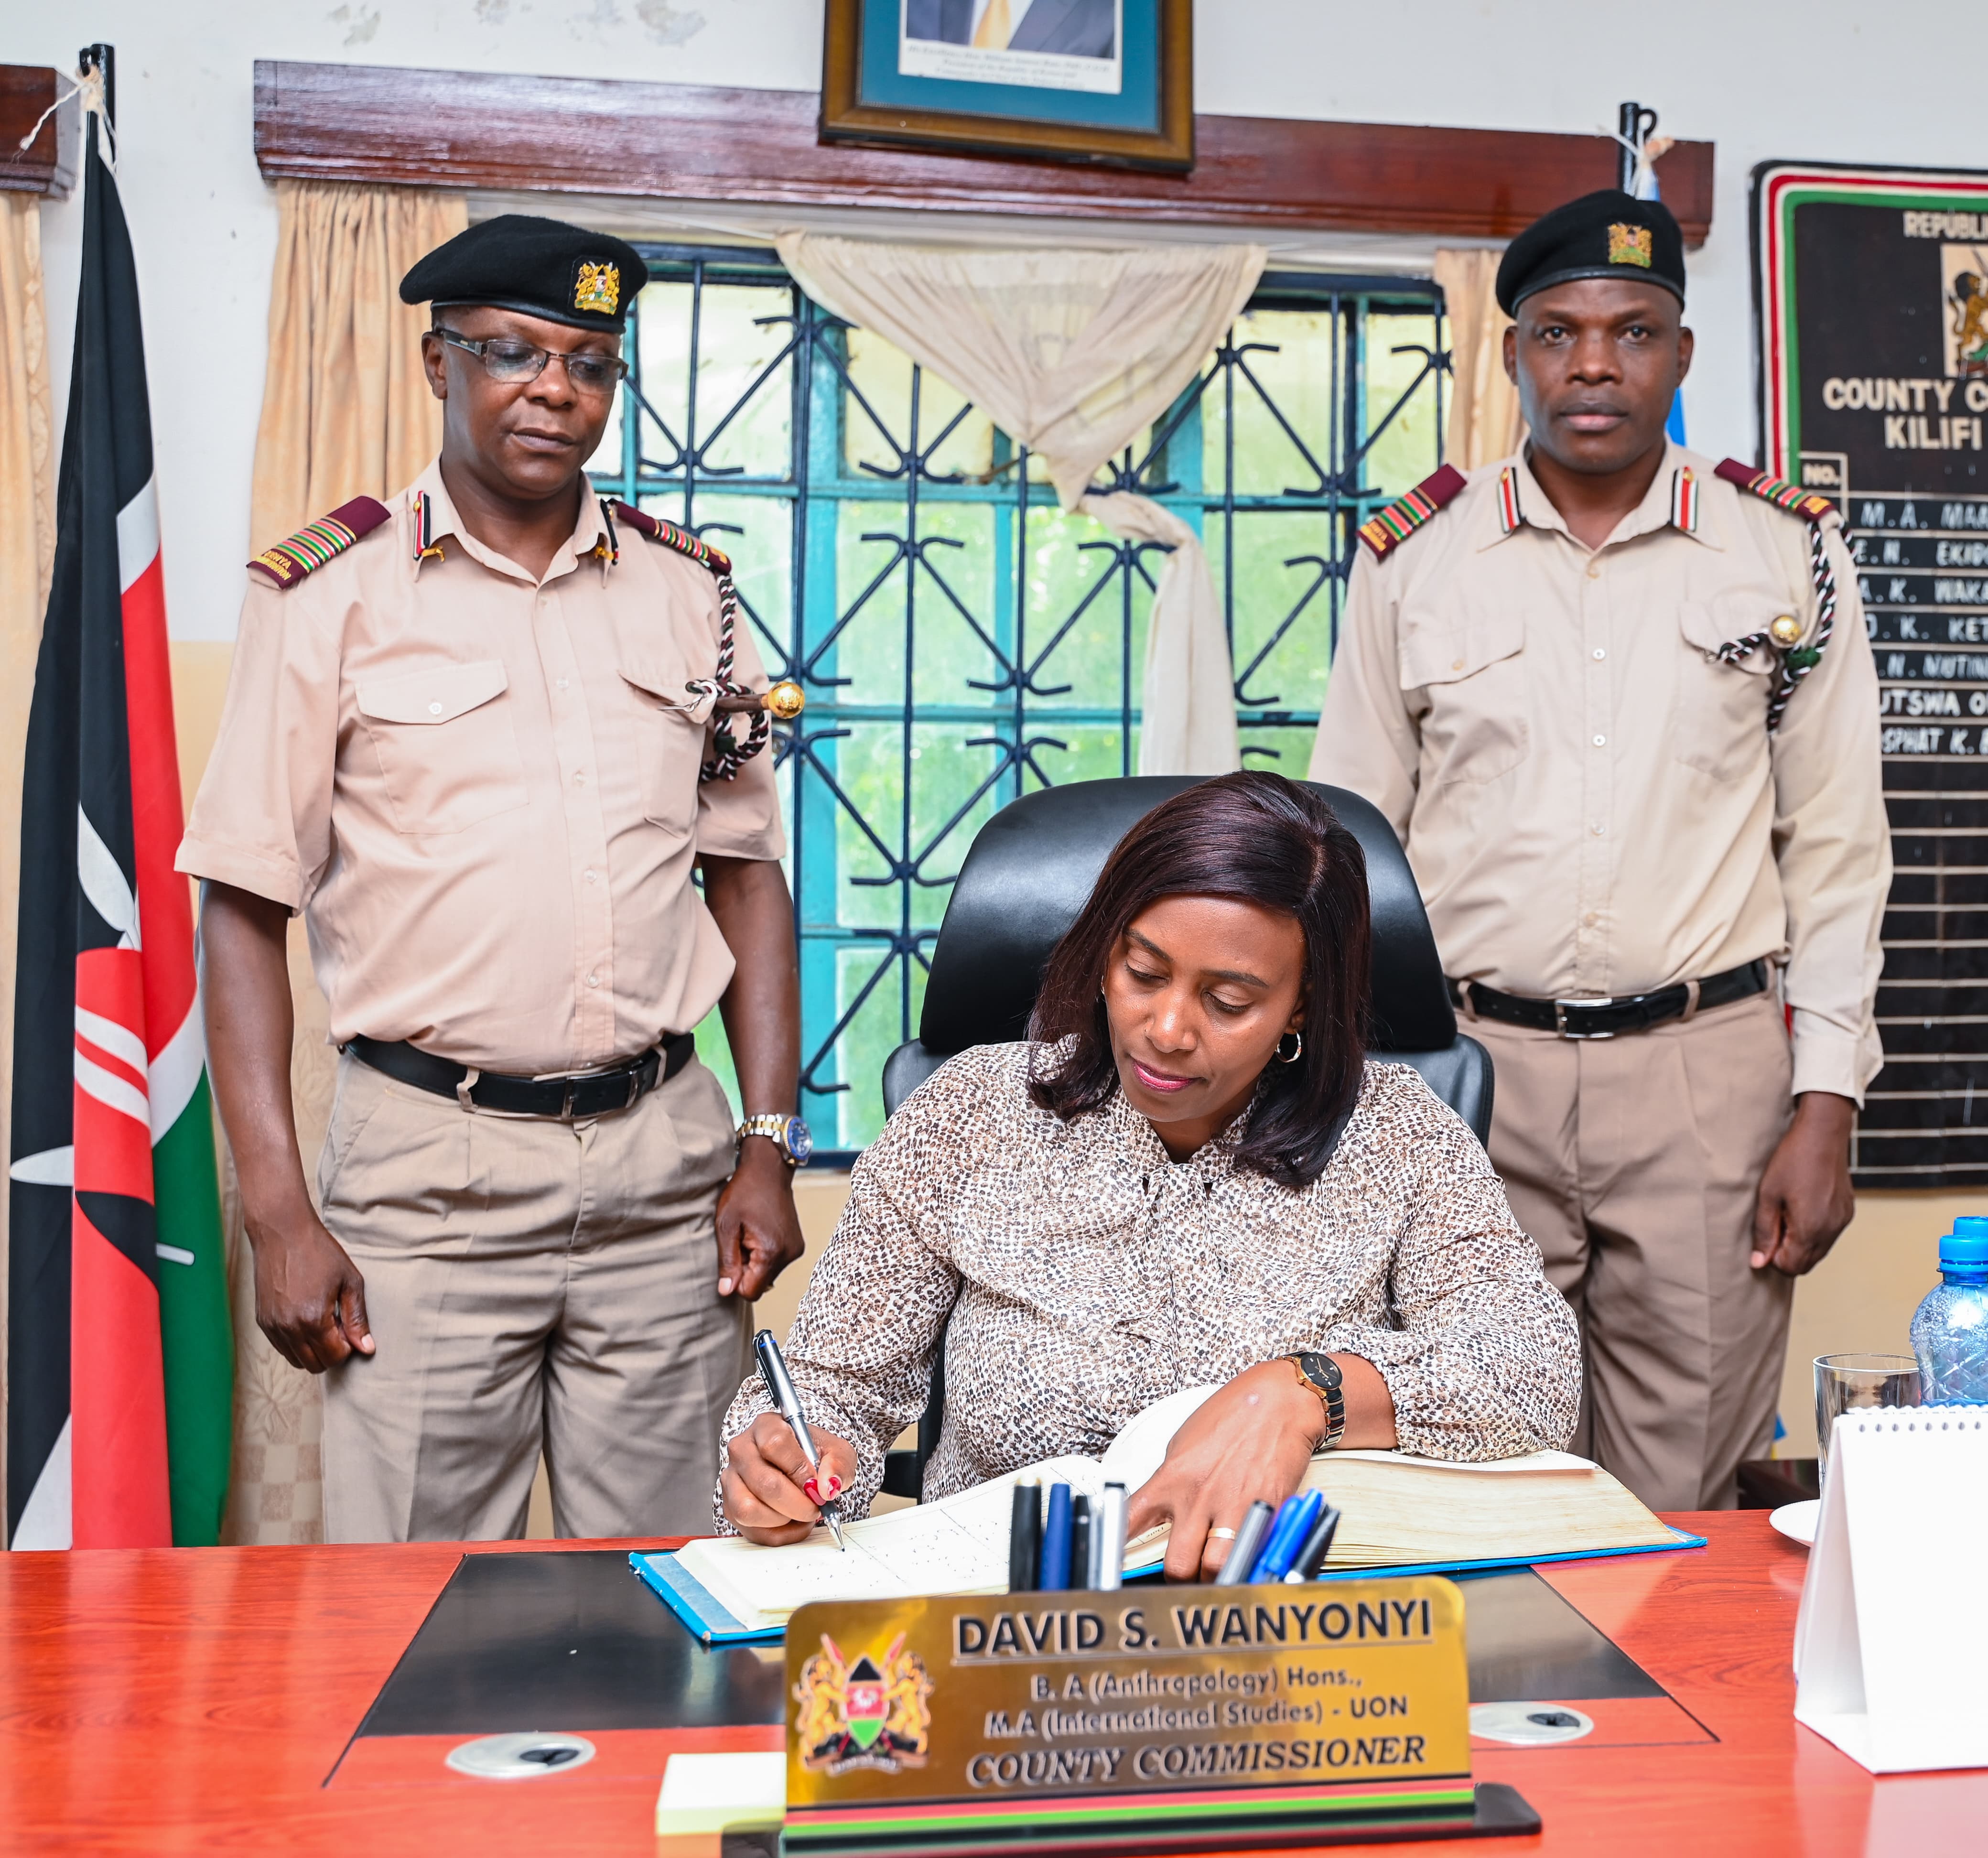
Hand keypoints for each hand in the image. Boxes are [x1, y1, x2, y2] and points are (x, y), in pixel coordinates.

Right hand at [245, 1201, 374, 1372]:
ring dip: (313, 1350)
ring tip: (322, 1321)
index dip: (347, 1346)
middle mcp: (289, 1328)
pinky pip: (282, 1347)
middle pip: (315, 1365)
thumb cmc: (320, 1252)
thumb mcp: (350, 1281)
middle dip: (331, 1352)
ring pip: (297, 1360)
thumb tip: (366, 1348)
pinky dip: (296, 1343)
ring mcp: (272, 1326)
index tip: (348, 1325)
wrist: (282, 1232)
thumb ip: (358, 1319)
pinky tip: (305, 1318)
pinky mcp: (262, 1321)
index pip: (334, 1357)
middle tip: (337, 1325)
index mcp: (313, 1320)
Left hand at [715, 1140, 804, 1298]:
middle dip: (745, 1269)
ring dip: (754, 1261)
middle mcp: (789, 1254)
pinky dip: (765, 1254)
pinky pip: (776, 1263)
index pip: (751, 1292)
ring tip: (749, 1233)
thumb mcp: (726, 1225)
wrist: (769, 1168)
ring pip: (768, 1274)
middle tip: (740, 1240)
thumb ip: (727, 1261)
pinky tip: (759, 1232)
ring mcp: (796, 1249)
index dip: (735, 1280)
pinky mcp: (797, 1244)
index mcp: (771, 1252)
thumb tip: (726, 1291)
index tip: (732, 1255)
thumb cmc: (744, 1192)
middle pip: (760, 1284)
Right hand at [723, 1410, 858, 1543]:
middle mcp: (742, 1449)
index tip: (815, 1485)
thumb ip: (838, 1464)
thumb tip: (827, 1486)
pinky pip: (750, 1529)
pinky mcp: (730, 1505)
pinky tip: (791, 1522)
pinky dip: (776, 1534)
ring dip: (783, 1519)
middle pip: (764, 1482)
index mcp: (766, 1426)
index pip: (776, 1444)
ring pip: (750, 1509)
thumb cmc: (815, 1457)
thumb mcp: (837, 1452)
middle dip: (797, 1504)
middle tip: (814, 1507)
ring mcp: (731, 1478)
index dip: (799, 1470)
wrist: (801, 1470)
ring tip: (800, 1513)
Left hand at [1124, 1362, 1323, 1581]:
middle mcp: (1199, 1496)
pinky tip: (1247, 1564)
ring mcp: (1233, 1507)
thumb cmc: (1231, 1415)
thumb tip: (1157, 1512)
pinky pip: (1254, 1555)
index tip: (1112, 1568)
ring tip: (1215, 1577)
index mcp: (1172, 1478)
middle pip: (1178, 1565)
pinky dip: (1250, 1566)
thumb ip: (1169, 1482)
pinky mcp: (1267, 1512)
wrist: (1279, 1400)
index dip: (1114, 1550)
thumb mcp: (1183, 1444)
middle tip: (1183, 1581)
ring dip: (1215, 1580)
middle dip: (1179, 1581)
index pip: (1130, 1521)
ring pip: (1216, 1570)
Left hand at [1751, 1091, 1856, 1275]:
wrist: (1822, 1136)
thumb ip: (1764, 1232)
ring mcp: (1842, 1222)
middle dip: (1786, 1253)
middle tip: (1774, 1224)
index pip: (1791, 1267)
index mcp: (1811, 1229)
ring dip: (1800, 1244)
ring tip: (1787, 1214)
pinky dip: (1814, 1232)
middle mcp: (1831, 1231)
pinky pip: (1829, 1236)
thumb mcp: (1768, 1196)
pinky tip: (1802, 1208)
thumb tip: (1758, 1262)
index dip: (1772, 1257)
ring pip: (1818, 1252)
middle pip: (1806, 1264)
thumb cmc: (1791, 1162)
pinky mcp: (1847, 1213)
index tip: (1765, 1235)